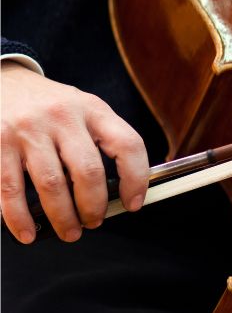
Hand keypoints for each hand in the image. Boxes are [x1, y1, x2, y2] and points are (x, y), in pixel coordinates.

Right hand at [0, 62, 148, 243]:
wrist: (3, 80)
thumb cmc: (49, 104)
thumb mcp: (83, 109)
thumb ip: (101, 141)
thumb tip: (118, 191)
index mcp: (93, 109)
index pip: (128, 144)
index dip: (136, 178)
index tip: (133, 203)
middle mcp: (62, 117)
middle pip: (88, 171)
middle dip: (94, 206)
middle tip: (94, 222)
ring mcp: (28, 130)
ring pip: (51, 184)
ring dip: (62, 217)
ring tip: (69, 231)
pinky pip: (10, 189)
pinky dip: (19, 217)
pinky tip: (28, 231)